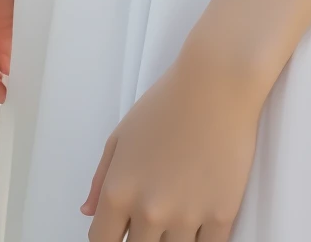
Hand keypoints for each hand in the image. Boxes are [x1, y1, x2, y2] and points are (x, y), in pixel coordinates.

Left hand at [80, 43, 263, 241]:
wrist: (217, 84)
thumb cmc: (166, 103)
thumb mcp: (121, 136)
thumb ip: (101, 180)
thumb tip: (89, 213)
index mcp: (119, 192)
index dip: (110, 239)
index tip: (121, 232)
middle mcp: (149, 211)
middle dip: (141, 238)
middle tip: (154, 215)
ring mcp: (187, 217)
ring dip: (172, 238)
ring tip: (178, 214)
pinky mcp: (221, 215)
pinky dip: (201, 239)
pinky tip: (201, 222)